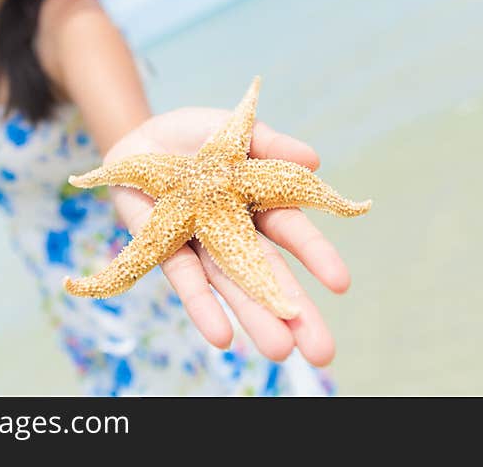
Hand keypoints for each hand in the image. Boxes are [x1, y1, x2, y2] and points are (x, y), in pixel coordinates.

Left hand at [99, 106, 350, 366]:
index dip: (316, 256)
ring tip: (280, 352)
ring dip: (255, 317)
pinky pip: (187, 281)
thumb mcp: (238, 131)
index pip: (293, 233)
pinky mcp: (167, 251)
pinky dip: (203, 307)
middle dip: (295, 312)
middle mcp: (237, 232)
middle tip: (322, 350)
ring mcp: (203, 245)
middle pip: (270, 275)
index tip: (341, 283)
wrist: (142, 141)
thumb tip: (314, 160)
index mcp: (262, 203)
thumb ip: (271, 144)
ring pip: (233, 286)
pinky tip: (222, 336)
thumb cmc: (198, 135)